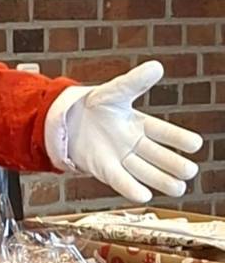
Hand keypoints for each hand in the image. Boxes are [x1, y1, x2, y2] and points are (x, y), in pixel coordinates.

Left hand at [55, 61, 202, 202]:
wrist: (67, 121)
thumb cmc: (96, 106)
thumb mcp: (114, 92)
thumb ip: (134, 82)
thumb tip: (157, 66)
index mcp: (141, 124)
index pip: (164, 131)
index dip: (179, 138)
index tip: (195, 144)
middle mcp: (135, 144)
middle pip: (159, 156)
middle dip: (174, 164)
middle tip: (189, 170)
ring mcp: (122, 158)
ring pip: (146, 172)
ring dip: (162, 180)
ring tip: (178, 187)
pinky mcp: (105, 170)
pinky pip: (121, 180)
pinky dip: (132, 188)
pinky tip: (144, 195)